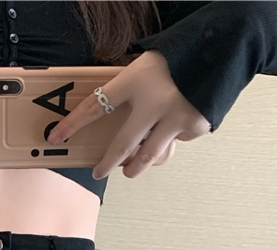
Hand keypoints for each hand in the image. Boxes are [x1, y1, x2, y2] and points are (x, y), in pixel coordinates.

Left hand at [46, 50, 209, 179]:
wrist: (220, 49)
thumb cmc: (177, 56)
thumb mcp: (144, 66)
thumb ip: (128, 89)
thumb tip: (110, 112)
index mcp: (135, 81)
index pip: (95, 106)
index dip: (73, 124)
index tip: (56, 136)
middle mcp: (153, 103)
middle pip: (123, 146)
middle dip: (108, 164)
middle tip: (99, 173)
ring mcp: (175, 118)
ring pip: (149, 155)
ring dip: (136, 167)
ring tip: (130, 170)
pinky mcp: (194, 126)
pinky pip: (175, 141)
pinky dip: (171, 138)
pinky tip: (177, 123)